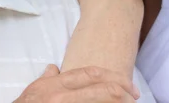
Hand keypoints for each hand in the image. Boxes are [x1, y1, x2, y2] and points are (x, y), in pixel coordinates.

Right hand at [14, 64, 139, 101]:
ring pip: (100, 102)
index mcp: (56, 85)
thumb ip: (47, 79)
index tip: (127, 83)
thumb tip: (53, 68)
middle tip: (134, 94)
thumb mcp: (33, 91)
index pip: (90, 74)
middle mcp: (61, 96)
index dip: (113, 76)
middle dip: (122, 89)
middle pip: (101, 87)